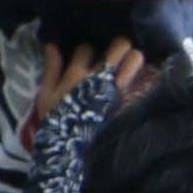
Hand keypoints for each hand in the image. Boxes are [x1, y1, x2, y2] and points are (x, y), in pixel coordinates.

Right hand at [30, 34, 152, 127]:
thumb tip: (51, 44)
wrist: (69, 147)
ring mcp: (117, 89)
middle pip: (119, 46)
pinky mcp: (128, 102)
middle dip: (121, 45)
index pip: (87, 48)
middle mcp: (99, 77)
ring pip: (136, 60)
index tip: (88, 56)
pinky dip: (146, 78)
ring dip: (135, 58)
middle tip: (119, 50)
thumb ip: (52, 68)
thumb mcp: (46, 94)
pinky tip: (147, 77)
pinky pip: (143, 83)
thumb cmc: (54, 119)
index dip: (88, 49)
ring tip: (132, 62)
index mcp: (76, 74)